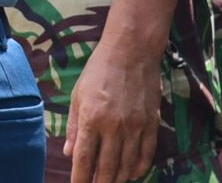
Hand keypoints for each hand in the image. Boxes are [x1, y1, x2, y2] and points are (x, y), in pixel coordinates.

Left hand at [62, 39, 161, 181]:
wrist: (131, 52)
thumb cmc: (98, 70)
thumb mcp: (78, 95)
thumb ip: (75, 126)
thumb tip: (70, 153)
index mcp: (91, 118)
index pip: (84, 159)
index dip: (80, 178)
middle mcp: (114, 127)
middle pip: (107, 168)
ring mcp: (135, 127)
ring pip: (128, 165)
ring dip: (119, 178)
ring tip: (111, 182)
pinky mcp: (152, 124)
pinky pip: (147, 155)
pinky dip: (139, 168)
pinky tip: (133, 174)